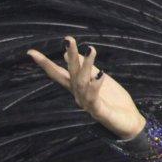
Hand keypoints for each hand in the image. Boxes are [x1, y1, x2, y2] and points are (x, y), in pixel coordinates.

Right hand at [27, 36, 146, 138]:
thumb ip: (85, 68)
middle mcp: (79, 95)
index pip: (59, 73)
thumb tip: (66, 53)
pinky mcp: (99, 112)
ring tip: (91, 50)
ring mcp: (87, 104)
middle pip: (71, 74)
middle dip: (70, 56)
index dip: (45, 64)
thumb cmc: (114, 100)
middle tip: (69, 40)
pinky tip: (101, 75)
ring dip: (86, 65)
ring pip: (82, 83)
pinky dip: (96, 86)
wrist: (130, 121)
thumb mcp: (99, 78)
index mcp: (77, 87)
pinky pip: (94, 98)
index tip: (31, 52)